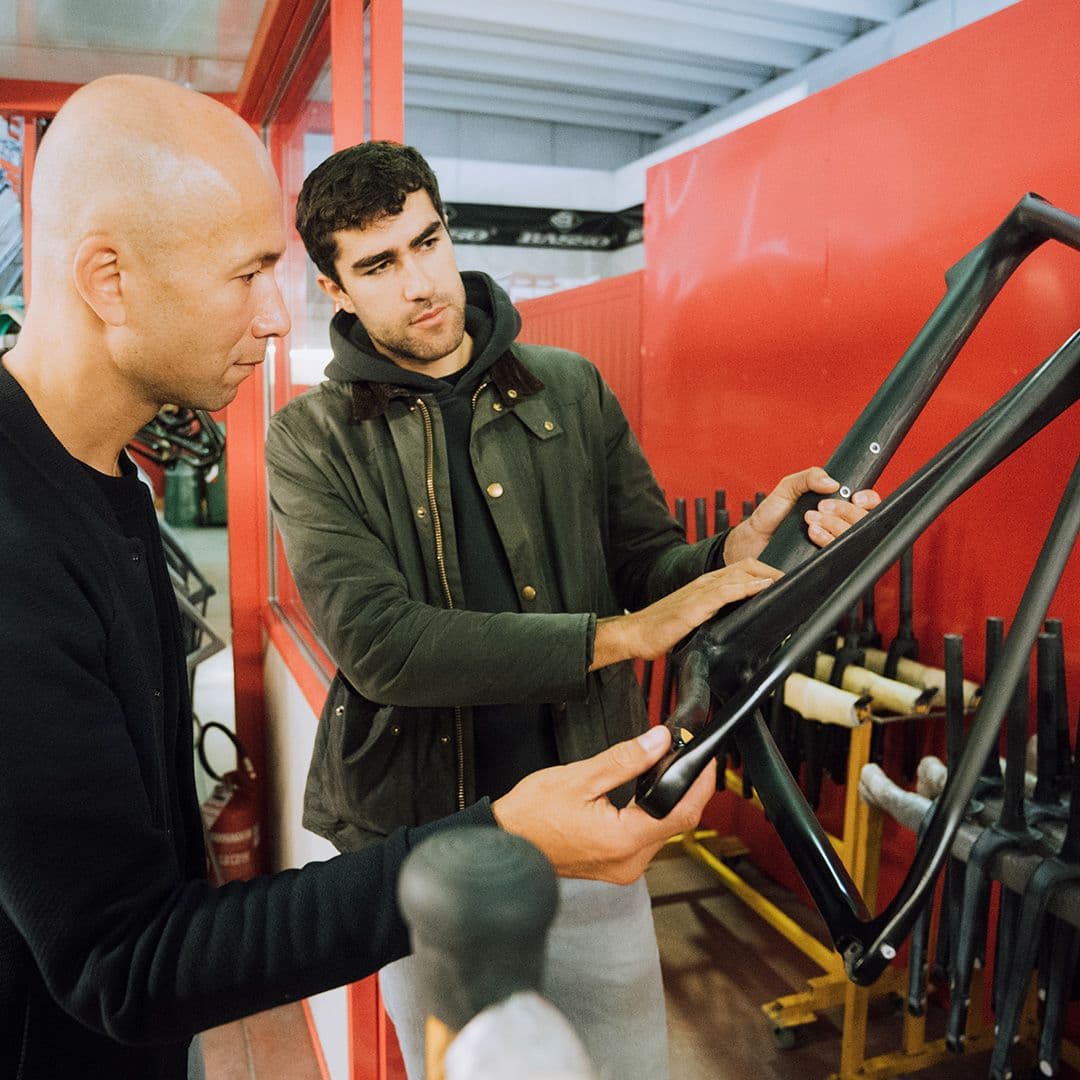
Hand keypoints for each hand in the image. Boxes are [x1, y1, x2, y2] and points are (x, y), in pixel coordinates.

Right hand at [492, 725, 715, 884]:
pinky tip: (648, 794)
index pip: (682, 812)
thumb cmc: (531, 814)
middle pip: (678, 824)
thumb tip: (660, 741)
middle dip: (689, 789)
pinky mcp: (615, 866)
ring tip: (670, 769)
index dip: (701, 783)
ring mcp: (622, 868)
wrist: (505, 842)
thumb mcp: (580, 777)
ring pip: (664, 832)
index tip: (707, 758)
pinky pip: (646, 839)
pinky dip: (653, 815)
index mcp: (623, 840)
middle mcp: (628, 862)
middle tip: (689, 757)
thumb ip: (626, 759)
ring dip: (672, 802)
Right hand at [590, 558, 780, 667]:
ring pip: (739, 574)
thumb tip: (737, 623)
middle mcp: (705, 583)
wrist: (636, 634)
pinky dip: (748, 587)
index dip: (765, 572)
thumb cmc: (661, 629)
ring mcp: (700, 592)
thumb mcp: (695, 620)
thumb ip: (714, 616)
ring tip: (786, 581)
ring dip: (765, 575)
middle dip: (771, 569)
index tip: (783, 582)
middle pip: (745, 566)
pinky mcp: (696, 605)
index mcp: (705, 585)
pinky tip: (763, 587)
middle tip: (792, 581)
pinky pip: (727, 591)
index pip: (741, 570)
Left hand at [723, 466, 880, 563]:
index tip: (856, 498)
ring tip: (810, 521)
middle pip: (863, 520)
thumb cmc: (770, 516)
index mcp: (835, 507)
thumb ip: (808, 477)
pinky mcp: (823, 562)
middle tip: (820, 508)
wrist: (752, 542)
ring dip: (834, 526)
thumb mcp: (788, 487)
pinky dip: (828, 541)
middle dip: (844, 511)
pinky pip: (839, 555)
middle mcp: (838, 526)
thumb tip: (832, 482)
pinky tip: (813, 535)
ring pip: (852, 537)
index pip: (867, 504)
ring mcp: (832, 545)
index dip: (868, 500)